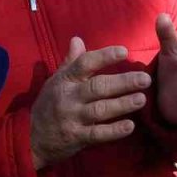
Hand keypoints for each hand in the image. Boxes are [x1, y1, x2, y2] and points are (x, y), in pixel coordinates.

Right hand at [28, 38, 147, 168]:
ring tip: (141, 99)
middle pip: (98, 87)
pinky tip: (130, 126)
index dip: (104, 56)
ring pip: (100, 110)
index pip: (85, 64)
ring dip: (122, 104)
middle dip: (123, 82)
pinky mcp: (77, 137)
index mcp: (65, 80)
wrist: (30, 137)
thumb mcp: (55, 81)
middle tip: (145, 79)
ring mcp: (73, 118)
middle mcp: (69, 97)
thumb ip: (70, 62)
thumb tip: (78, 39)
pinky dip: (114, 131)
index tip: (124, 51)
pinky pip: (97, 134)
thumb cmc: (48, 105)